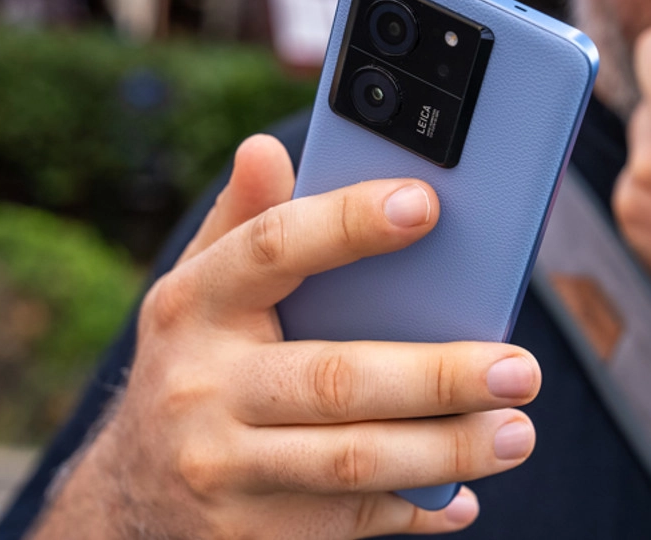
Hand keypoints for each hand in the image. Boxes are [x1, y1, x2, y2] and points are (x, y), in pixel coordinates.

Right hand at [39, 135, 540, 538]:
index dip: (349, 224)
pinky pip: (349, 520)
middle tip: (519, 367)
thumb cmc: (195, 366)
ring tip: (516, 432)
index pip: (274, 249)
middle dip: (439, 375)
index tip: (426, 205)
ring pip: (354, 459)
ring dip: (447, 450)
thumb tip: (265, 148)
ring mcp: (224, 468)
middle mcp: (202, 386)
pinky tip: (460, 495)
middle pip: (336, 377)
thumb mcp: (198, 292)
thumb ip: (242, 224)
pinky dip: (413, 508)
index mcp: (195, 304)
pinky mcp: (249, 533)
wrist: (131, 497)